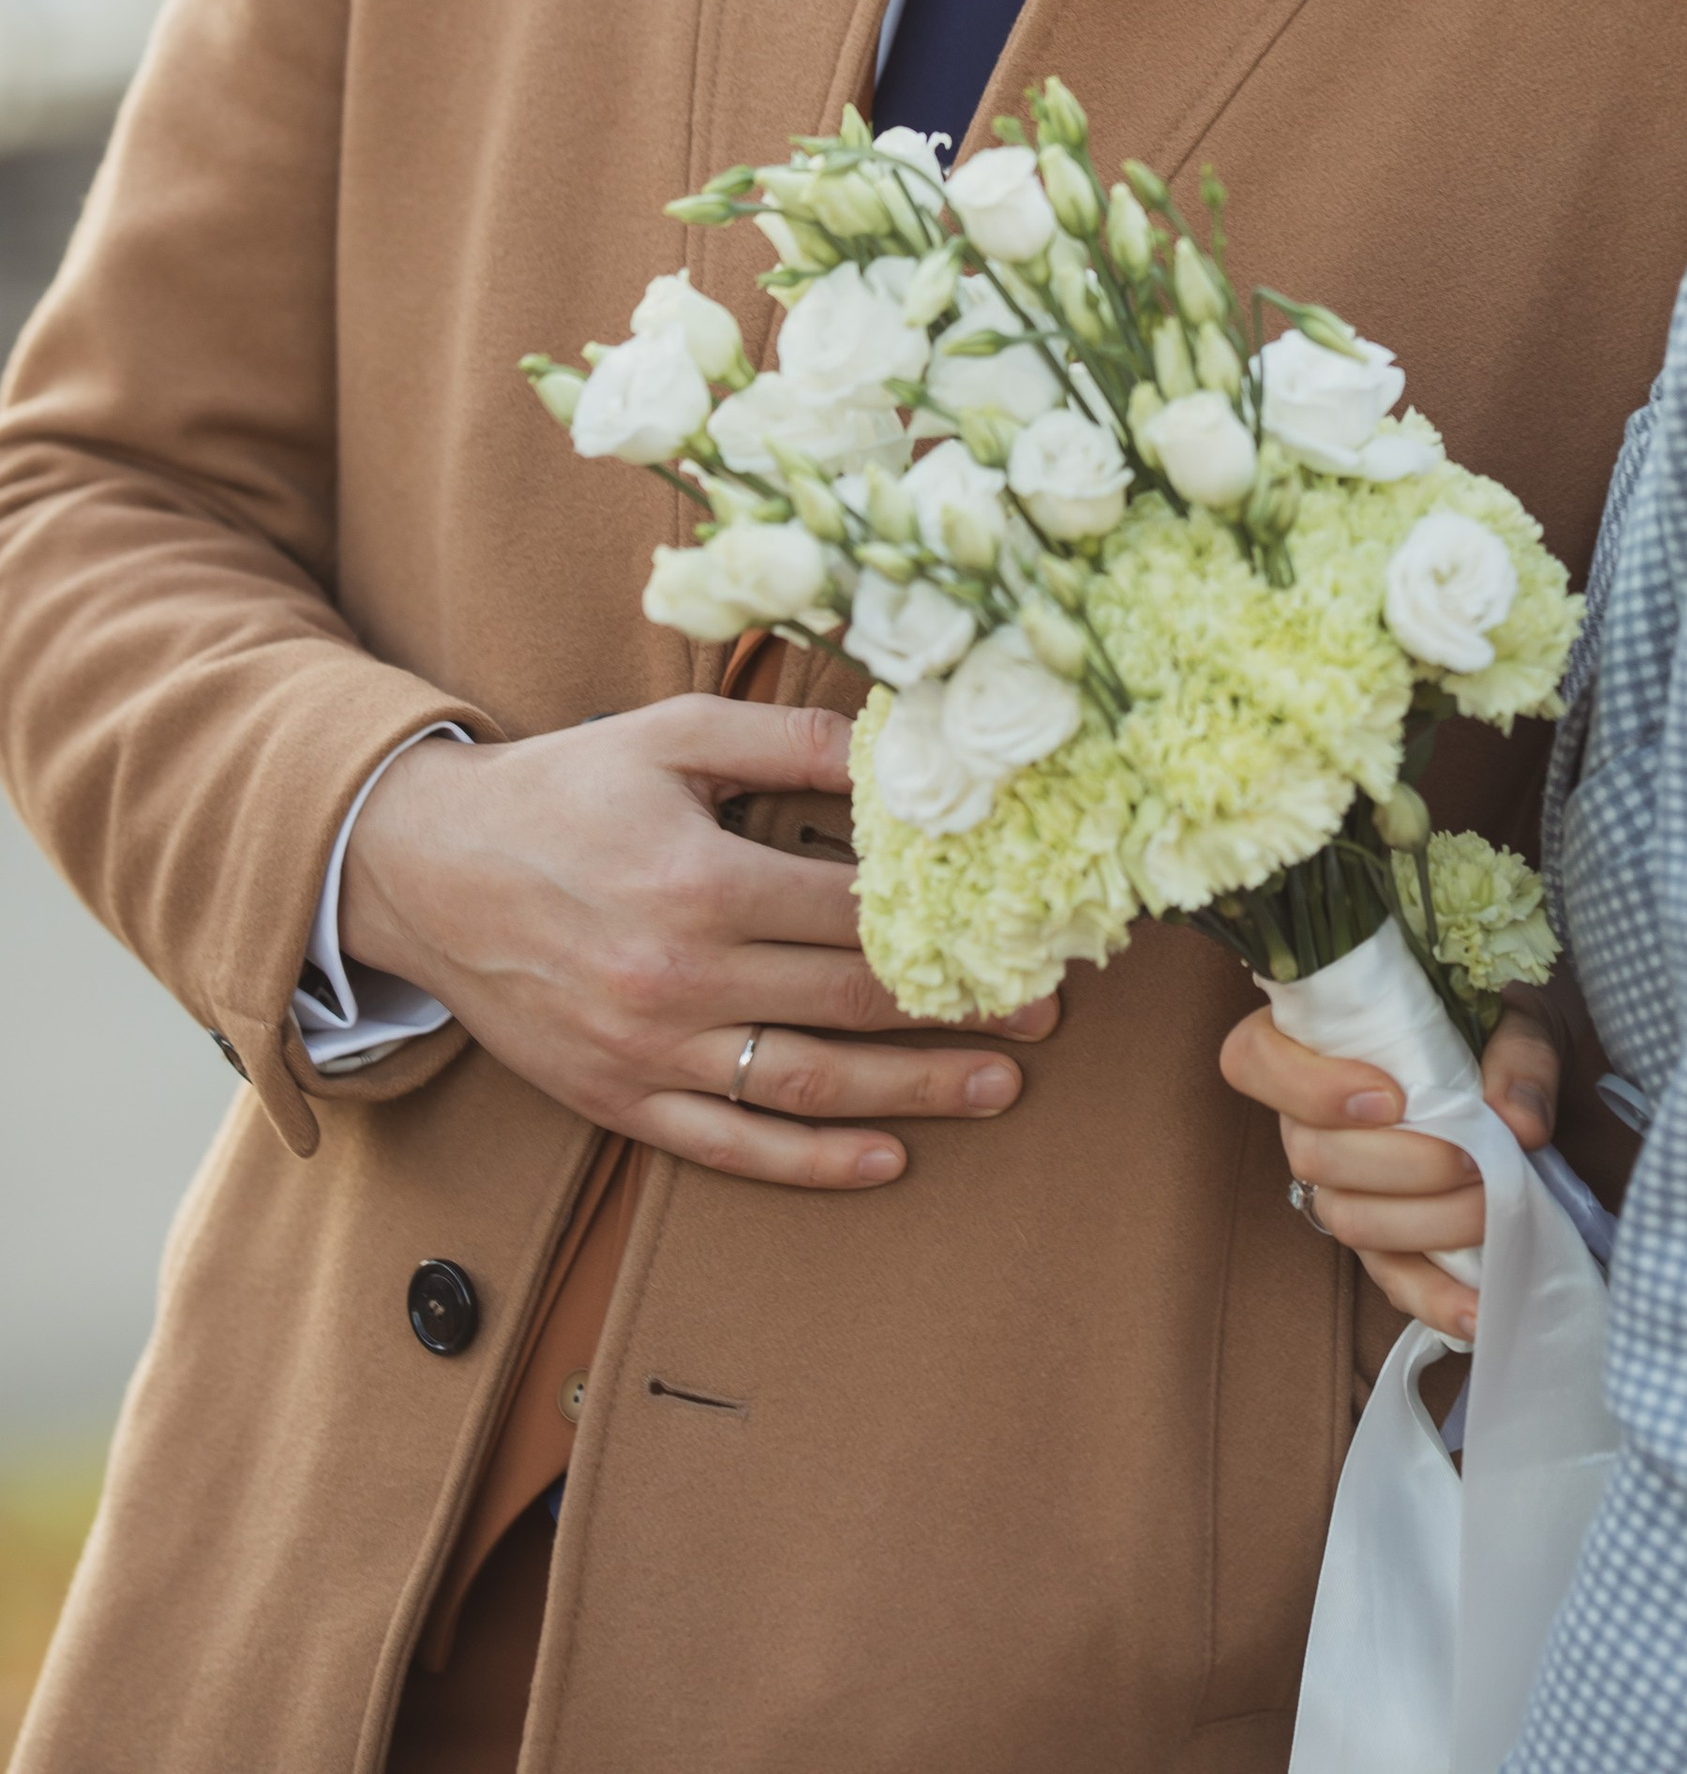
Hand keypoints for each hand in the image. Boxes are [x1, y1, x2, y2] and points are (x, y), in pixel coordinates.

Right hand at [339, 698, 1055, 1187]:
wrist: (424, 869)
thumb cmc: (561, 790)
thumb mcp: (672, 738)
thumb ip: (788, 741)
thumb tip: (896, 743)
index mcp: (699, 881)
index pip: (858, 912)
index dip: (951, 920)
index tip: (1025, 924)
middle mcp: (678, 977)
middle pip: (852, 1002)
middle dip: (961, 1008)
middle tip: (1046, 1010)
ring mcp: (647, 1050)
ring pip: (808, 1086)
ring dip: (914, 1092)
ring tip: (1000, 1084)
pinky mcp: (617, 1098)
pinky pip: (729, 1146)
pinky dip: (811, 1164)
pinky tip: (885, 1158)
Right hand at [1217, 999, 1562, 1343]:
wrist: (1514, 1075)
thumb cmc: (1491, 1027)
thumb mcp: (1512, 1017)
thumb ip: (1517, 1055)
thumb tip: (1517, 1122)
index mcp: (1310, 1040)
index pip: (1255, 1059)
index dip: (1309, 1087)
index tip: (1391, 1097)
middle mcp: (1307, 1118)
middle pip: (1313, 1155)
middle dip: (1403, 1165)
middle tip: (1475, 1157)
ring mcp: (1338, 1187)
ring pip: (1348, 1218)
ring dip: (1426, 1221)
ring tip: (1494, 1207)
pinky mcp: (1380, 1241)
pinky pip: (1391, 1280)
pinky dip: (1435, 1298)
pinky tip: (1479, 1308)